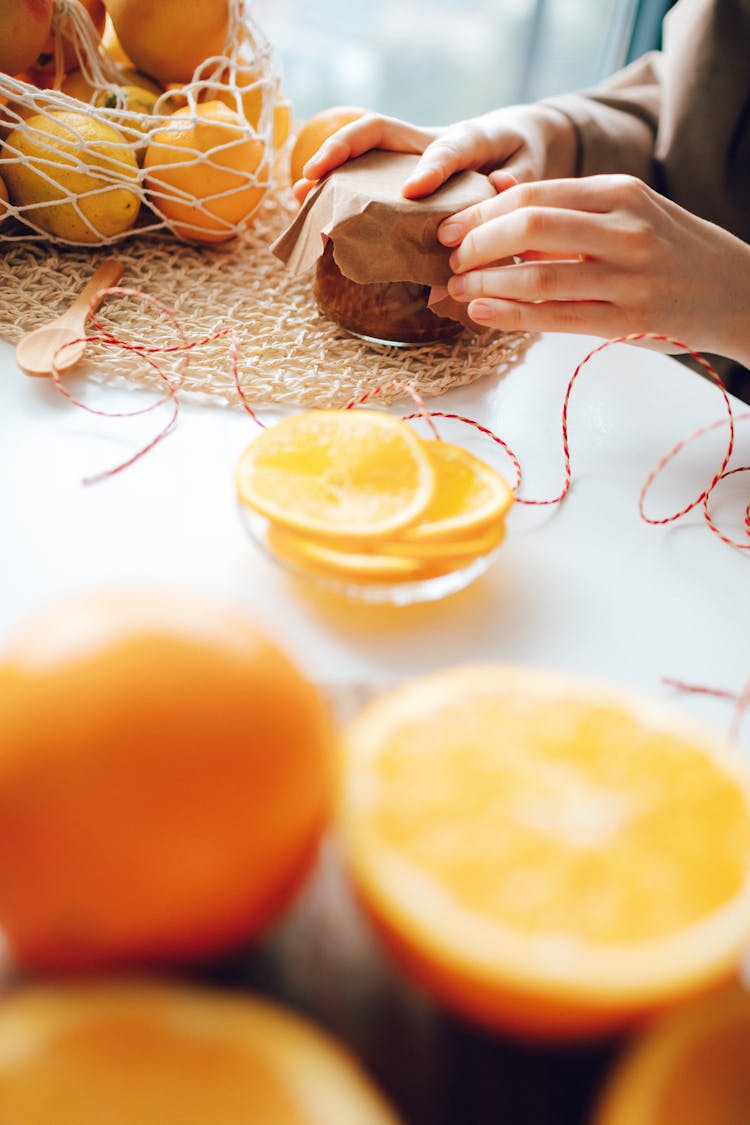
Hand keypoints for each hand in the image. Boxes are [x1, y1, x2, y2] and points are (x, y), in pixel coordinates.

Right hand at [293, 104, 575, 202]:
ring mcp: (407, 156)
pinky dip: (334, 191)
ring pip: (361, 152)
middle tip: (314, 177)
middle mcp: (429, 141)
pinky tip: (312, 212)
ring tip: (299, 197)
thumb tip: (503, 187)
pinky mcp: (396, 172)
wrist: (514, 140)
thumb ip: (523, 178)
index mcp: (470, 139)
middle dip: (343, 150)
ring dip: (327, 172)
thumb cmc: (522, 155)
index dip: (432, 168)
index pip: (447, 148)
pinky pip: (360, 175)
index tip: (413, 191)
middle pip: (379, 131)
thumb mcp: (534, 166)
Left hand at [441, 174, 749, 366]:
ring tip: (457, 290)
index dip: (480, 213)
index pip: (534, 195)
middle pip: (529, 226)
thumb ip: (569, 207)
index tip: (448, 228)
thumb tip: (496, 198)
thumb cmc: (671, 251)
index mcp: (619, 193)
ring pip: (538, 275)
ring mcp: (628, 277)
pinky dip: (510, 315)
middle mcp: (624, 230)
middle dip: (475, 243)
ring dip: (486, 283)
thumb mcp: (629, 212)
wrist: (736, 292)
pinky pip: (555, 317)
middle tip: (447, 259)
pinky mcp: (627, 320)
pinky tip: (481, 312)